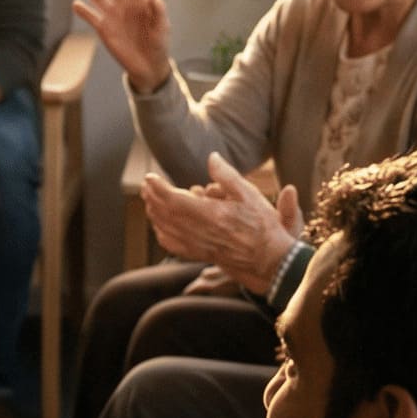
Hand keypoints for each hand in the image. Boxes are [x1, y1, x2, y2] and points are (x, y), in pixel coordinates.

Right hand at [74, 0, 171, 93]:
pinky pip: (91, 17)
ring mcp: (113, 16)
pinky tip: (77, 5)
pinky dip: (84, 11)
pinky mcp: (104, 29)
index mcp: (140, 1)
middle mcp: (125, 5)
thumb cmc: (159, 45)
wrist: (149, 66)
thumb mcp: (162, 27)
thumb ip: (158, 11)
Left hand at [142, 153, 299, 295]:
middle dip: (152, 198)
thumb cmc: (263, 226)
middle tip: (147, 185)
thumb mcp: (249, 194)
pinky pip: (173, 245)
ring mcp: (198, 245)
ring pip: (166, 229)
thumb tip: (212, 157)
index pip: (174, 200)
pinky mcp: (200, 255)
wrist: (269, 260)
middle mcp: (200, 232)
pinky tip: (160, 226)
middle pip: (165, 213)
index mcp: (211, 215)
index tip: (150, 177)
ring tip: (149, 200)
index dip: (158, 188)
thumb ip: (227, 176)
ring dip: (154, 213)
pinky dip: (161, 233)